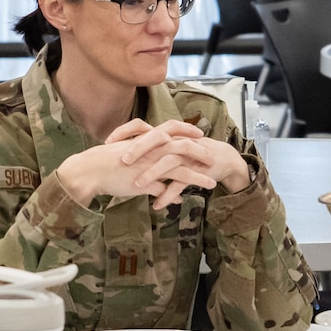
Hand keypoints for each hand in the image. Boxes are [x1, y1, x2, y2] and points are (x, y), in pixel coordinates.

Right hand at [56, 120, 237, 208]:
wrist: (89, 170)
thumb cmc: (103, 161)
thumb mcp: (125, 152)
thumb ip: (140, 154)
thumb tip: (146, 153)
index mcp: (146, 139)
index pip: (171, 129)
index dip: (187, 130)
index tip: (200, 133)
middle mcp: (150, 150)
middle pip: (182, 146)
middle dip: (200, 151)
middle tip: (212, 157)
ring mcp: (149, 166)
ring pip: (180, 169)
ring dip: (198, 177)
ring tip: (212, 184)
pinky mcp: (145, 182)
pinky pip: (166, 189)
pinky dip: (177, 194)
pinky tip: (185, 201)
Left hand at [108, 119, 250, 204]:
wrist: (222, 158)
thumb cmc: (189, 153)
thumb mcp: (167, 147)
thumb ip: (148, 149)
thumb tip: (120, 153)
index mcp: (164, 134)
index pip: (142, 126)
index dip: (125, 131)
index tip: (108, 142)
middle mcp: (175, 141)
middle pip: (156, 138)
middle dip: (139, 148)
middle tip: (123, 161)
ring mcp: (188, 155)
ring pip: (168, 161)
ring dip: (153, 173)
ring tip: (137, 186)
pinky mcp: (198, 169)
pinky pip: (182, 182)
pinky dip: (169, 194)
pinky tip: (157, 205)